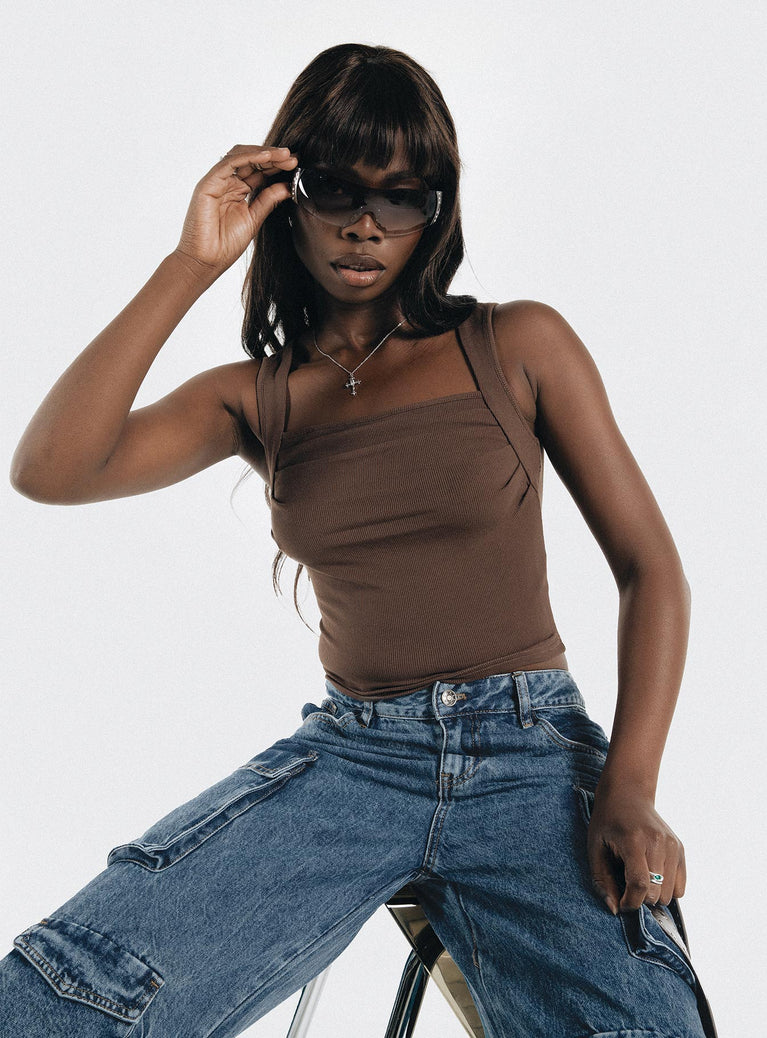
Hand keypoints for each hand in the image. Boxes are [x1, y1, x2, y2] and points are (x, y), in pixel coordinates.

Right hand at [173, 144, 297, 275]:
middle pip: (251, 160)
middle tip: (294, 157)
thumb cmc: (225, 245)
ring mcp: (217, 181)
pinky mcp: (208, 184)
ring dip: (264, 153)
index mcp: (238, 190)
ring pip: (241, 156)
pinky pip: (229, 163)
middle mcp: (227, 183)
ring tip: (284, 155)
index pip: (259, 171)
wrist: (205, 261)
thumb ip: (269, 200)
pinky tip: (266, 157)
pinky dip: (248, 157)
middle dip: (274, 157)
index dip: (277, 166)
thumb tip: (287, 186)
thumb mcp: (254, 219)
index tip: (296, 165)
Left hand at [586, 781, 685, 914]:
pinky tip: (652, 874)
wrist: (628, 793)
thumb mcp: (595, 847)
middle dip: (640, 899)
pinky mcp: (680, 849)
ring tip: (639, 877)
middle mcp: (658, 843)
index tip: (620, 903)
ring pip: (671, 895)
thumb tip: (616, 910)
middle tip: (626, 885)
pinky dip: (667, 889)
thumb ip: (602, 880)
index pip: (639, 884)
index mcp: (634, 840)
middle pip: (657, 893)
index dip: (629, 902)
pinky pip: (681, 887)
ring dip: (654, 895)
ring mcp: (672, 845)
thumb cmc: (607, 821)